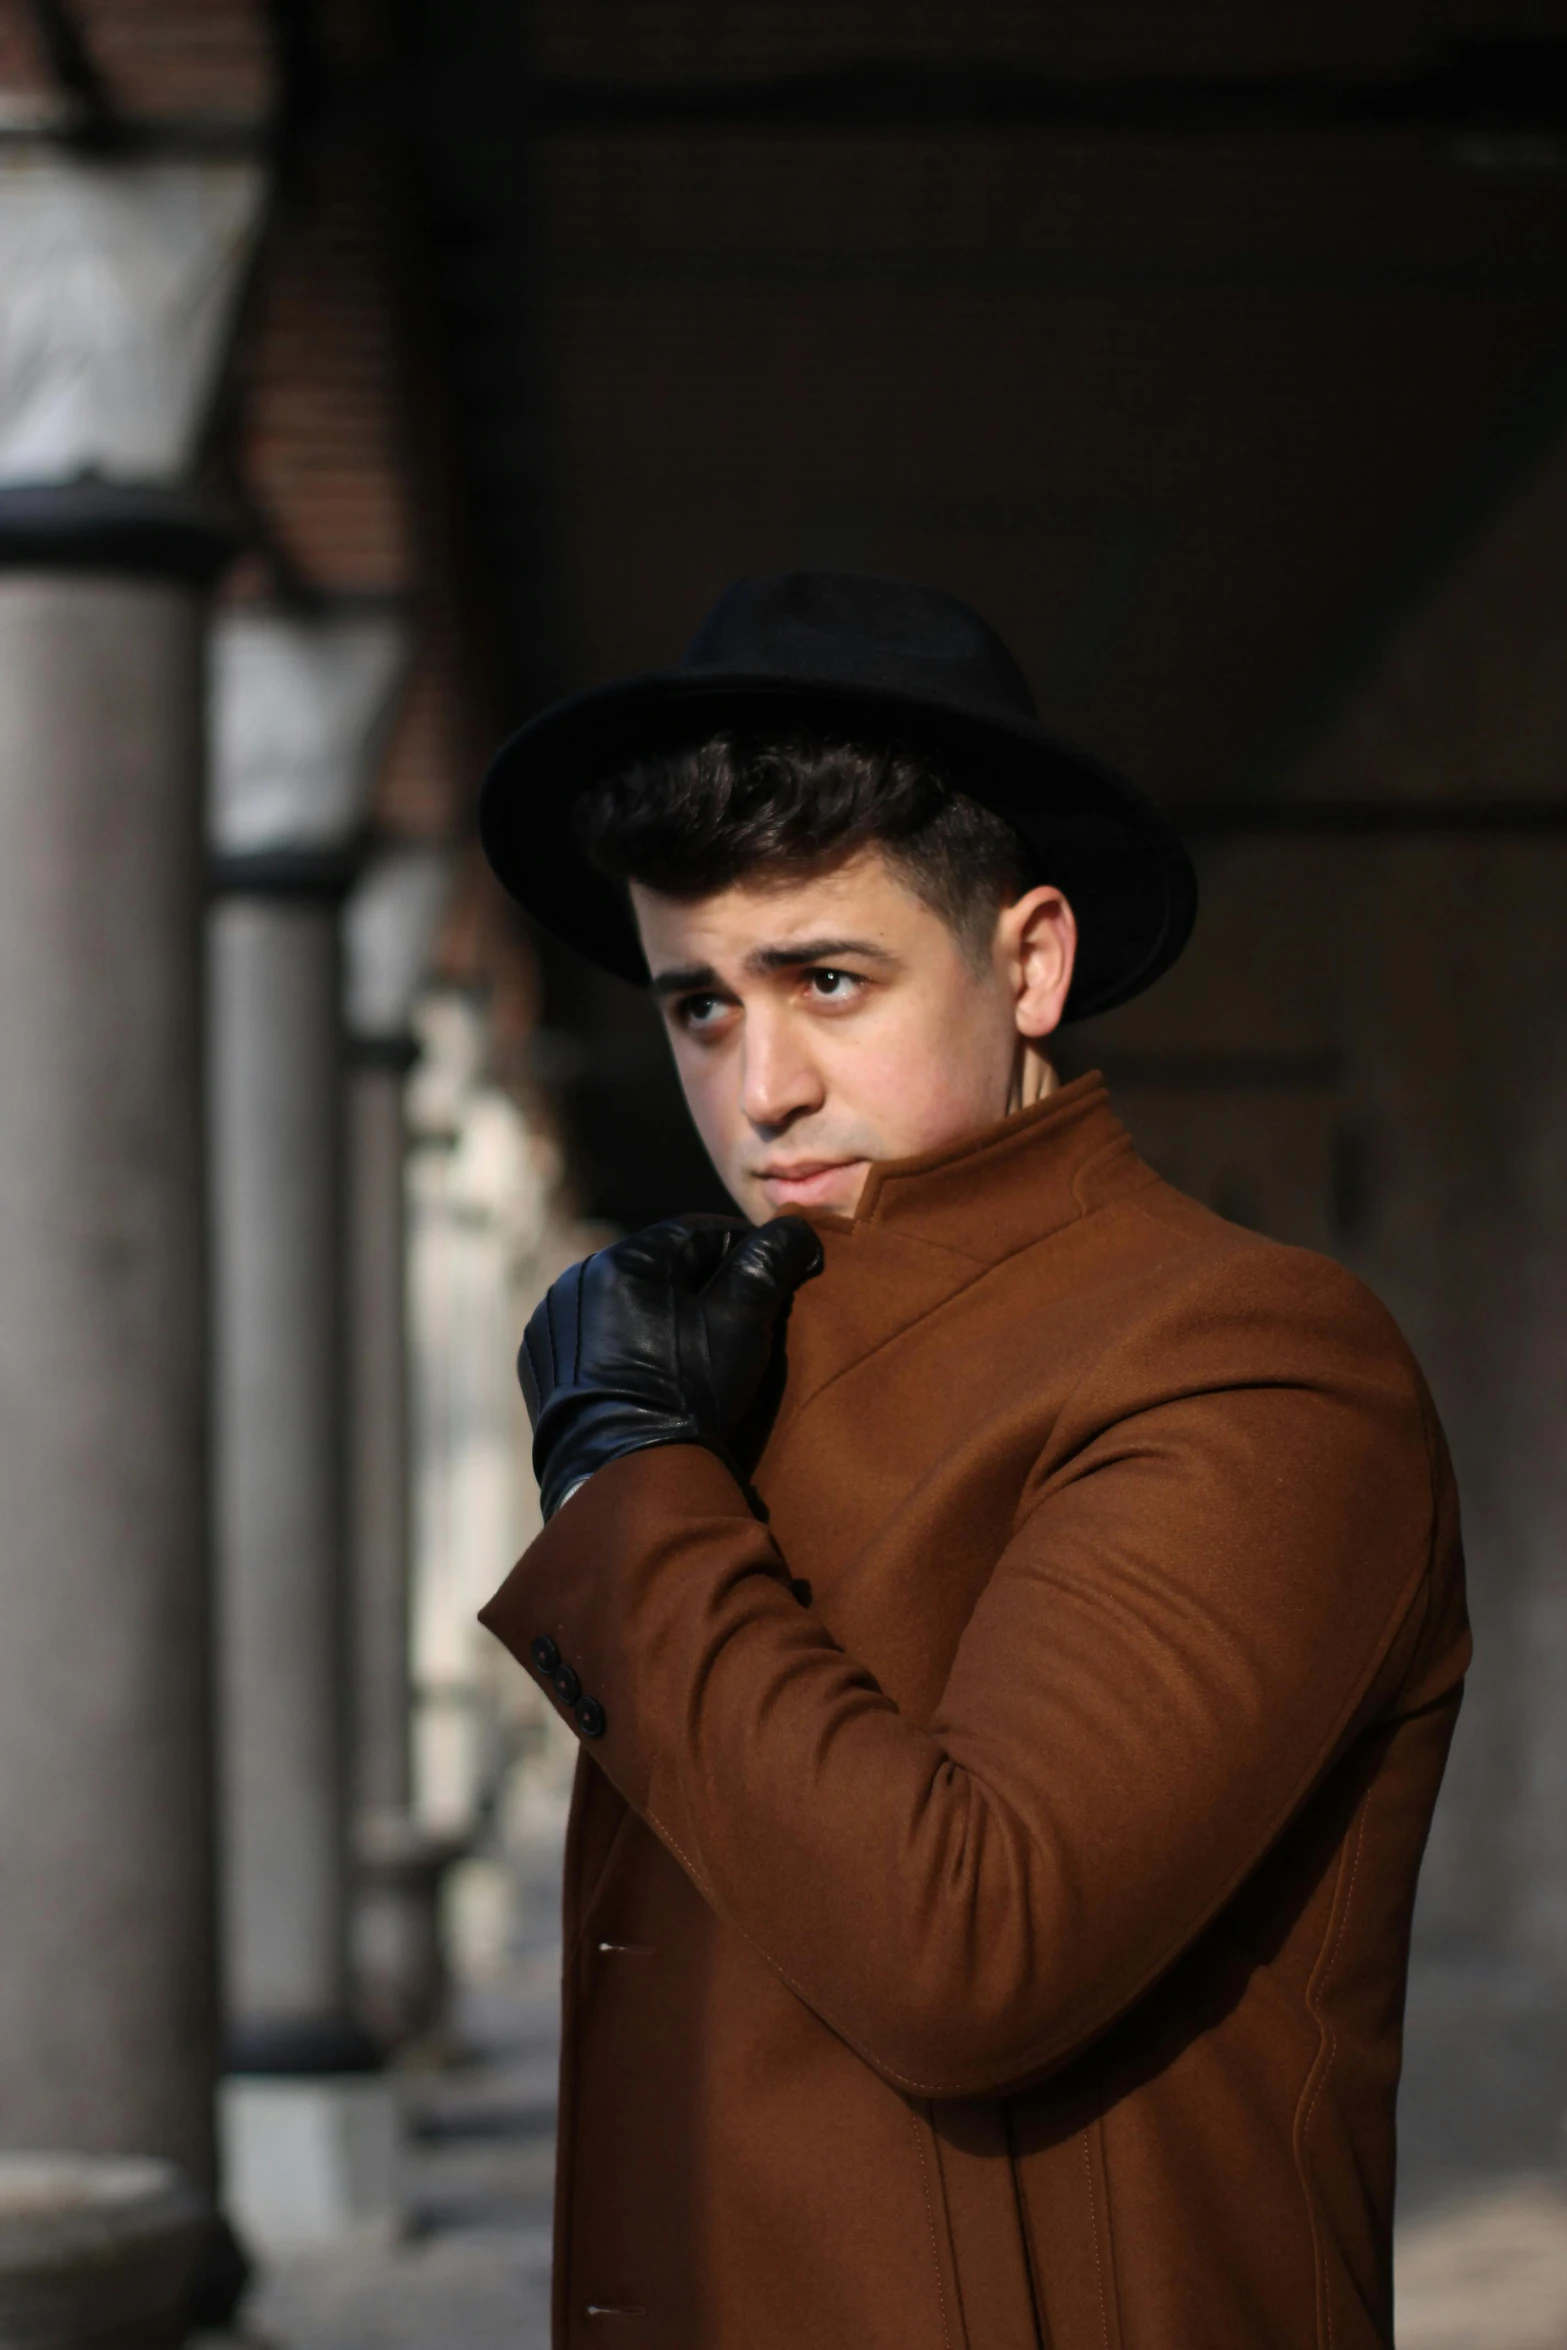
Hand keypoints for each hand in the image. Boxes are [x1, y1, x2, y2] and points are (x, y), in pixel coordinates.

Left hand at [518, 1215, 823, 1519]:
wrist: (624, 1475)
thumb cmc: (689, 1392)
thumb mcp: (741, 1322)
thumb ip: (768, 1263)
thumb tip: (796, 1228)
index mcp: (622, 1259)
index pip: (698, 1234)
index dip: (742, 1251)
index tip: (768, 1280)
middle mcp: (576, 1279)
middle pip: (658, 1266)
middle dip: (698, 1284)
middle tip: (735, 1319)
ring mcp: (552, 1321)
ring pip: (623, 1300)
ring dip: (657, 1312)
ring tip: (691, 1350)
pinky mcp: (542, 1360)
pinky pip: (592, 1334)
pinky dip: (620, 1342)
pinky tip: (647, 1370)